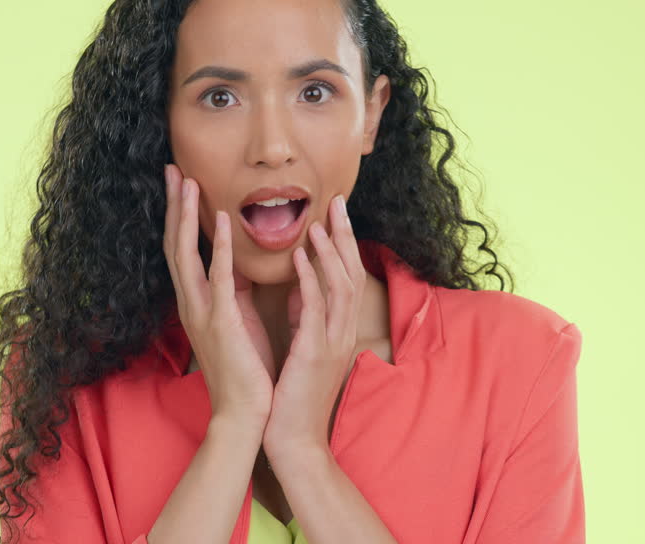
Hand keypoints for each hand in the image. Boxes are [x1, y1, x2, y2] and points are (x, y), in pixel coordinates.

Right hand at [163, 164, 275, 427]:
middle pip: (174, 245)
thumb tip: (237, 262)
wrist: (246, 415)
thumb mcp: (238, 321)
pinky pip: (217, 277)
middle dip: (174, 206)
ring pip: (186, 254)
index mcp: (196, 304)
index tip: (180, 184)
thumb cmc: (246, 371)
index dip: (179, 217)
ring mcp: (202, 312)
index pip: (182, 251)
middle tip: (172, 170)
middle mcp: (191, 304)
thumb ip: (233, 291)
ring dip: (187, 216)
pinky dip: (215, 246)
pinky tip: (219, 220)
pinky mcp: (220, 322)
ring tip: (188, 182)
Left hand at [262, 194, 365, 460]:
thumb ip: (306, 317)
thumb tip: (300, 286)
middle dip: (345, 237)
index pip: (348, 276)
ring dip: (331, 252)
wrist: (292, 441)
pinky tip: (301, 257)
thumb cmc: (292, 396)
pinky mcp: (315, 354)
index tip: (335, 213)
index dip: (344, 244)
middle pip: (352, 273)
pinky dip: (311, 280)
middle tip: (337, 202)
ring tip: (319, 221)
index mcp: (338, 330)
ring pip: (341, 287)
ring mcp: (333, 343)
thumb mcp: (304, 347)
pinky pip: (316, 309)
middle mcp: (342, 332)